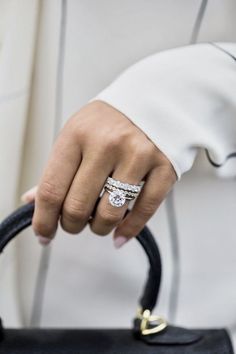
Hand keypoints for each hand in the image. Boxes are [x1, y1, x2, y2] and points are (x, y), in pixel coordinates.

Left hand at [22, 101, 176, 246]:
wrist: (154, 100)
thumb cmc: (108, 121)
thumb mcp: (76, 134)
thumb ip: (57, 169)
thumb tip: (32, 202)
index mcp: (77, 134)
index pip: (52, 189)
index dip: (44, 221)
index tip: (44, 234)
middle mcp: (106, 144)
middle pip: (78, 207)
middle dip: (71, 225)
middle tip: (74, 223)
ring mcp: (138, 155)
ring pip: (109, 214)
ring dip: (98, 227)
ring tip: (97, 223)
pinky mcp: (164, 167)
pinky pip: (144, 211)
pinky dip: (129, 230)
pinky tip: (119, 236)